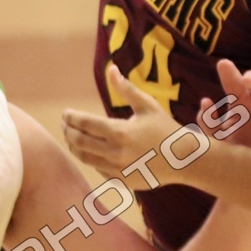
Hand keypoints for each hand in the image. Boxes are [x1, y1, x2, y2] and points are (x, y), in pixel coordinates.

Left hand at [61, 64, 179, 178]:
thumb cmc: (165, 128)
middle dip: (69, 132)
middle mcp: (115, 153)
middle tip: (66, 124)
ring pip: (86, 158)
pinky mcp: (122, 181)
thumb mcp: (147, 105)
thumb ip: (126, 88)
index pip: (85, 124)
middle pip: (80, 142)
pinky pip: (98, 169)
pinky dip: (91, 158)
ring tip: (72, 137)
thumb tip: (111, 69)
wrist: (184, 159)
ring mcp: (118, 170)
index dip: (71, 118)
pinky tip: (90, 150)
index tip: (66, 113)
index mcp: (120, 132)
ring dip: (75, 147)